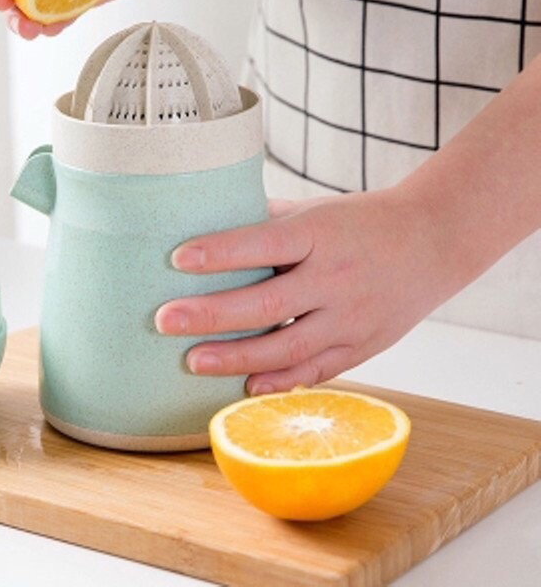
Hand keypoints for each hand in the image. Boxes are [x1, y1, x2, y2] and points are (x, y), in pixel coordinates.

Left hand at [155, 188, 456, 394]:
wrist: (433, 241)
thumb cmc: (359, 221)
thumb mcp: (315, 210)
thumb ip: (266, 223)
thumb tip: (205, 226)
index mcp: (321, 233)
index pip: (263, 243)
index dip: (220, 253)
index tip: (178, 259)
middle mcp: (337, 277)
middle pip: (268, 303)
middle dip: (212, 315)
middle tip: (165, 320)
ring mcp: (352, 317)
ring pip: (289, 347)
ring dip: (237, 359)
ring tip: (192, 362)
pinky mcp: (364, 346)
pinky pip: (317, 370)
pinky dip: (281, 382)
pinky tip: (244, 387)